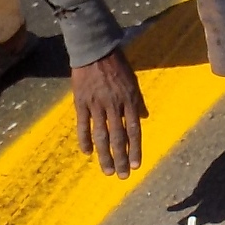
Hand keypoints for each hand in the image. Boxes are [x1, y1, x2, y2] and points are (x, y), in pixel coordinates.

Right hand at [70, 47, 147, 177]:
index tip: (136, 166)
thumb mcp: (133, 80)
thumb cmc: (116, 64)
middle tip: (122, 176)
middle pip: (118, 137)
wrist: (94, 49)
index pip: (134, 130)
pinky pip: (83, 125)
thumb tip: (144, 117)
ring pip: (101, 136)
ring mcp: (96, 104)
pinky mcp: (81, 102)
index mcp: (129, 99)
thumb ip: (138, 101)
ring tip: (107, 171)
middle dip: (121, 158)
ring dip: (104, 155)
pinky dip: (85, 140)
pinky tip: (87, 153)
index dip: (135, 149)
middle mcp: (114, 105)